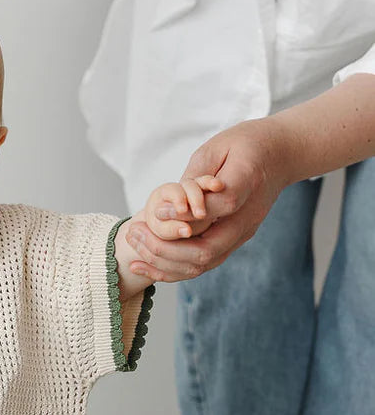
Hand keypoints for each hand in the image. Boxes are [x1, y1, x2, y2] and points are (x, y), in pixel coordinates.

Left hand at [124, 118, 289, 281]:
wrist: (280, 155)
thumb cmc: (246, 145)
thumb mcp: (219, 147)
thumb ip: (196, 178)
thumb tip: (169, 209)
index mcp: (248, 185)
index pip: (218, 208)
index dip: (183, 214)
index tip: (153, 212)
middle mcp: (247, 218)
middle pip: (206, 250)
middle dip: (163, 247)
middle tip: (134, 231)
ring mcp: (241, 233)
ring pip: (202, 263)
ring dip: (162, 262)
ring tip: (134, 243)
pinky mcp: (233, 240)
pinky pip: (203, 264)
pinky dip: (171, 269)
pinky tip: (143, 265)